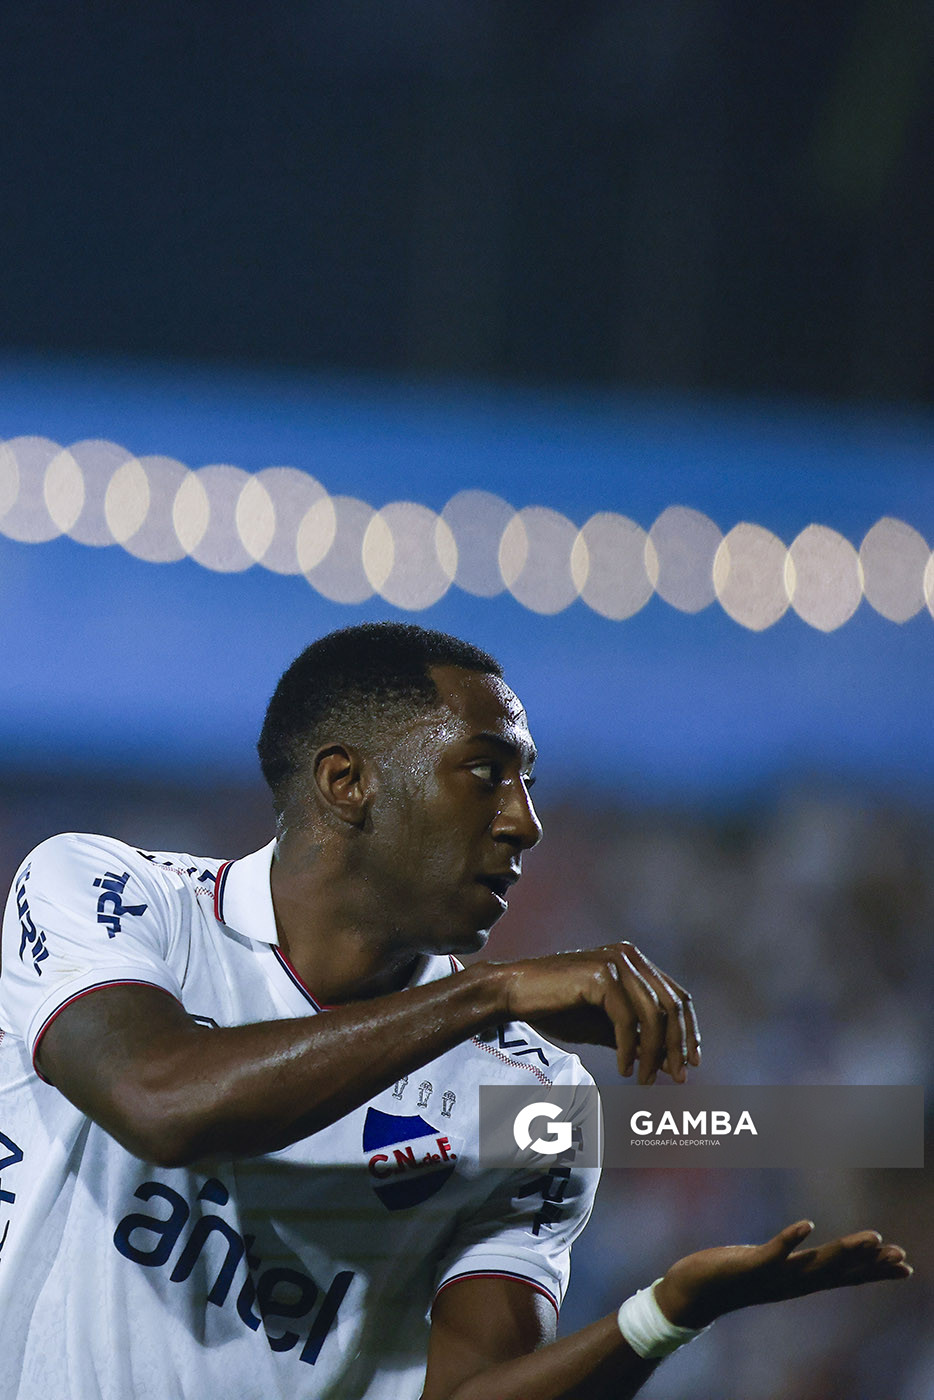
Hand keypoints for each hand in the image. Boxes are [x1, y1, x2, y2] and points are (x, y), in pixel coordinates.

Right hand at [496, 942, 699, 1083]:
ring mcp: (615, 962)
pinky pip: (627, 1019)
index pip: (677, 997)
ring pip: (654, 1015)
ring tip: (644, 1080)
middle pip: (672, 1005)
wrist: (514, 993)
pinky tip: (624, 1068)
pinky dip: (629, 1048)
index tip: (691, 1064)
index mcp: (634, 962)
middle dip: (678, 1046)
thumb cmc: (556, 1008)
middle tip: (677, 1079)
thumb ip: (636, 1038)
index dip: (689, 1032)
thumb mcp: (604, 1026)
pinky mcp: (600, 975)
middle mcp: (629, 956)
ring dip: (653, 1053)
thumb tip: (669, 1064)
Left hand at [654, 1220, 912, 1329]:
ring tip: (873, 1237)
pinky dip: (790, 1239)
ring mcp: (771, 1276)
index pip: (843, 1275)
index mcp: (797, 1280)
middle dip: (871, 1264)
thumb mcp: (769, 1267)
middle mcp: (789, 1281)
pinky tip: (807, 1224)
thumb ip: (791, 1260)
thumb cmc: (729, 1274)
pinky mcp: (748, 1266)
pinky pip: (773, 1252)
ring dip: (843, 1251)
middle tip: (902, 1256)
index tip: (905, 1263)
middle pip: (838, 1272)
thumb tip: (810, 1248)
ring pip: (814, 1264)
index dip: (874, 1270)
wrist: (690, 1292)